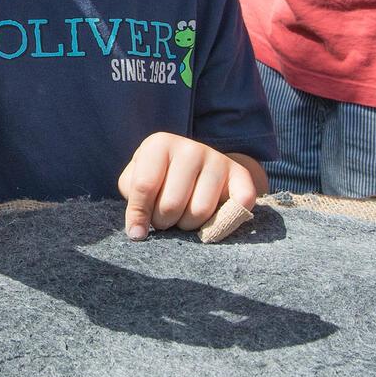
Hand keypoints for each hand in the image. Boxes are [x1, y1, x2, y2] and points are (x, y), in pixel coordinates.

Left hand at [118, 133, 258, 239]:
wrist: (200, 166)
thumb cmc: (159, 178)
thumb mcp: (136, 182)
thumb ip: (134, 203)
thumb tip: (137, 233)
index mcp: (159, 143)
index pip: (144, 186)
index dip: (138, 215)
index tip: (137, 233)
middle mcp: (190, 147)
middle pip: (171, 204)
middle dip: (164, 222)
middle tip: (165, 218)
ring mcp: (218, 159)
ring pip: (199, 212)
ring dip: (188, 225)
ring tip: (184, 216)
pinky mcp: (241, 175)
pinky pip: (237, 208)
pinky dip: (222, 224)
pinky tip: (211, 219)